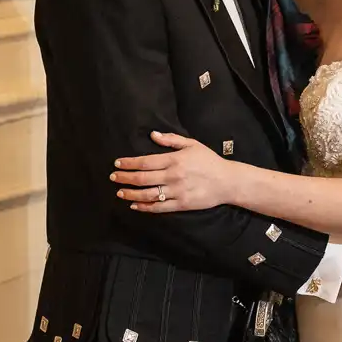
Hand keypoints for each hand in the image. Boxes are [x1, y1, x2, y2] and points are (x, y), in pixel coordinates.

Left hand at [112, 132, 234, 212]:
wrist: (227, 181)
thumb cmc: (209, 161)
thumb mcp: (192, 144)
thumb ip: (171, 140)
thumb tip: (152, 134)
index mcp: (174, 160)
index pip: (145, 162)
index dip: (129, 163)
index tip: (117, 163)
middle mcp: (173, 176)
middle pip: (143, 178)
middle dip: (125, 178)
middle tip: (113, 177)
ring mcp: (177, 191)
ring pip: (148, 194)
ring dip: (131, 194)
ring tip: (120, 192)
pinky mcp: (182, 204)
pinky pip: (160, 207)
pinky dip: (145, 207)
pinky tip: (135, 206)